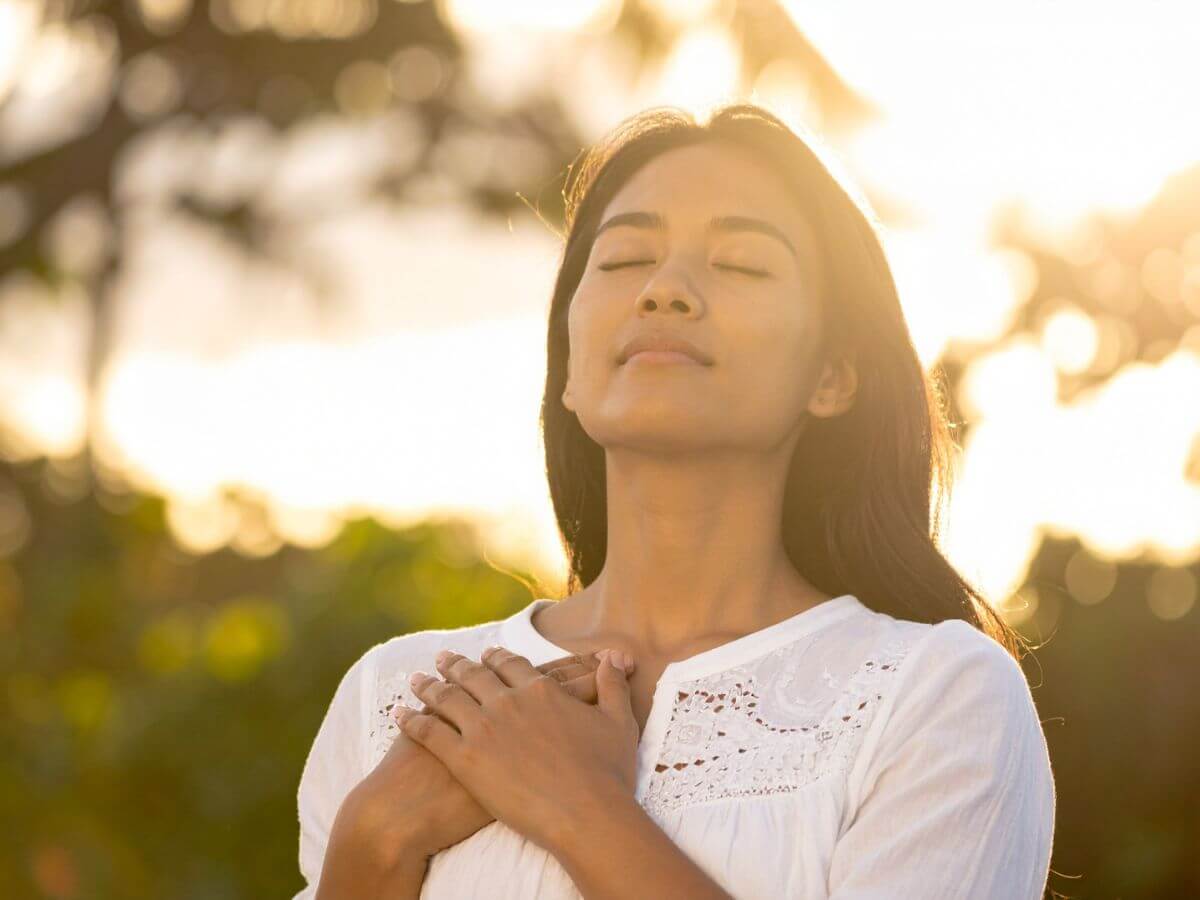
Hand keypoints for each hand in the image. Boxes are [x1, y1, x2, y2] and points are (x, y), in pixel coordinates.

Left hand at [396, 646, 640, 853]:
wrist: (586, 815)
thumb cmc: (608, 774)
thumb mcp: (619, 722)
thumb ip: (613, 686)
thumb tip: (616, 659)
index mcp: (540, 691)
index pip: (510, 666)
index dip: (496, 658)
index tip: (485, 654)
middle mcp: (508, 702)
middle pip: (473, 676)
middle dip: (455, 665)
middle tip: (441, 658)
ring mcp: (483, 730)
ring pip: (446, 699)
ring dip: (427, 686)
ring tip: (414, 679)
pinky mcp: (465, 760)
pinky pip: (429, 733)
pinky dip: (411, 720)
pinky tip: (398, 713)